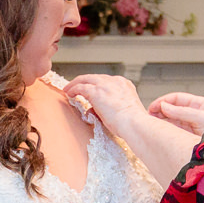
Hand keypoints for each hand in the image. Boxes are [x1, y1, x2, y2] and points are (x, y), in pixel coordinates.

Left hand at [60, 73, 203, 184]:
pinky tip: (68, 93)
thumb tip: (93, 111)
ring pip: (85, 79)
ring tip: (68, 90)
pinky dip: (73, 89)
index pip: (106, 81)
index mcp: (124, 85)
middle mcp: (115, 82)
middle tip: (75, 88)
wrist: (135, 125)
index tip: (89, 90)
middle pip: (95, 77)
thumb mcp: (122, 113)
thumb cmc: (132, 124)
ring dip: (75, 84)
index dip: (96, 85)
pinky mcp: (96, 92)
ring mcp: (105, 86)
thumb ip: (108, 110)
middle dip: (84, 82)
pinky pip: (80, 87)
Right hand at [149, 92, 203, 143]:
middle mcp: (196, 113)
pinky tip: (159, 132)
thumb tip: (163, 106)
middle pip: (173, 108)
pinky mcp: (190, 137)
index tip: (152, 108)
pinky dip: (166, 130)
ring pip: (173, 120)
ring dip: (161, 121)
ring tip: (150, 125)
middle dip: (160, 111)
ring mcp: (193, 125)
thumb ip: (182, 112)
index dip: (164, 101)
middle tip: (148, 117)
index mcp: (201, 105)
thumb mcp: (201, 119)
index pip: (178, 98)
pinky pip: (175, 130)